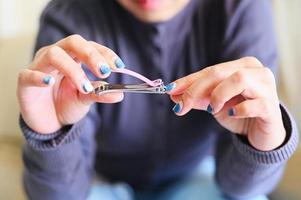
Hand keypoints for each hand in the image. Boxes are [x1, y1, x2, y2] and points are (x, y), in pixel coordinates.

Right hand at [17, 35, 125, 133]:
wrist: (48, 121)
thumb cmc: (66, 104)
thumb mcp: (86, 99)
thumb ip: (100, 94)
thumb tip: (119, 94)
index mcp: (73, 57)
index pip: (90, 46)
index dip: (105, 53)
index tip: (120, 66)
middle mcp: (56, 56)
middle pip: (72, 42)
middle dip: (91, 54)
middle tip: (105, 71)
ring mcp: (39, 66)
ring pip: (54, 55)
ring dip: (73, 70)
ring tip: (85, 87)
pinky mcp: (24, 82)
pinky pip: (28, 74)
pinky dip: (39, 77)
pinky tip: (50, 82)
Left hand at [166, 57, 285, 150]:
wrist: (261, 133)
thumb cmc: (238, 113)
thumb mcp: (214, 104)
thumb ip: (197, 98)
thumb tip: (173, 94)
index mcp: (241, 66)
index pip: (209, 70)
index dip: (187, 81)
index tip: (169, 90)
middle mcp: (256, 71)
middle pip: (219, 73)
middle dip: (195, 89)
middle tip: (181, 106)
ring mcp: (267, 87)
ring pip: (239, 79)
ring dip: (218, 95)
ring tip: (212, 109)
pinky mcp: (271, 107)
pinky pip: (254, 104)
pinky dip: (238, 110)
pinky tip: (232, 113)